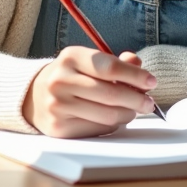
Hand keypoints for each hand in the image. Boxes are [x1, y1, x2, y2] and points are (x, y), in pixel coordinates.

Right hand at [22, 47, 156, 137]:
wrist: (35, 97)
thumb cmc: (72, 76)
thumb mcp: (89, 61)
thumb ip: (116, 62)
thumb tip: (138, 67)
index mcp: (70, 57)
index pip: (109, 67)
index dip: (134, 76)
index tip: (151, 81)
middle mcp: (60, 81)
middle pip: (110, 94)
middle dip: (136, 100)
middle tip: (149, 103)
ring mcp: (58, 106)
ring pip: (107, 115)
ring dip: (127, 114)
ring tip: (132, 110)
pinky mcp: (59, 128)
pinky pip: (97, 129)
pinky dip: (112, 125)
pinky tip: (113, 118)